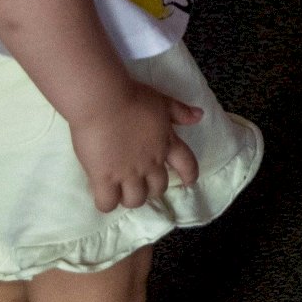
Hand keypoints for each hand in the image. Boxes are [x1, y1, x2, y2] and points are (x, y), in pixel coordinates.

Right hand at [65, 79, 202, 212]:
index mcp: (166, 144)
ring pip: (135, 200)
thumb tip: (199, 116)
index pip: (187, 164)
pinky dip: (106, 204)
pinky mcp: (104, 178)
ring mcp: (128, 173)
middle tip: (140, 183)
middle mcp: (151, 163)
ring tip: (121, 192)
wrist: (102, 101)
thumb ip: (179, 112)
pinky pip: (107, 203)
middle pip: (158, 188)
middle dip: (151, 189)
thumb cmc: (131, 97)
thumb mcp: (161, 102)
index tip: (189, 182)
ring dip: (130, 198)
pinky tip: (103, 196)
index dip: (189, 174)